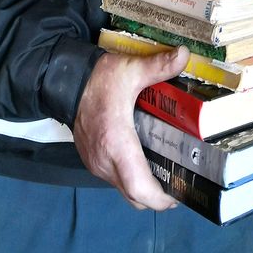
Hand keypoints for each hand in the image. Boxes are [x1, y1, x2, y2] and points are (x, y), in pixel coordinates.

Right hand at [73, 45, 189, 209]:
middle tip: (180, 183)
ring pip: (124, 190)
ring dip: (144, 189)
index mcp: (117, 143)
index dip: (161, 198)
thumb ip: (159, 65)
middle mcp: (105, 161)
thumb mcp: (131, 70)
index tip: (180, 193)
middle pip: (134, 197)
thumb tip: (184, 54)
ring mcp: (96, 164)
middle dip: (158, 198)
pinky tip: (145, 162)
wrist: (67, 82)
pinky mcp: (91, 161)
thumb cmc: (99, 80)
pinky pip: (115, 180)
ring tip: (167, 172)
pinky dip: (131, 180)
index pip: (139, 187)